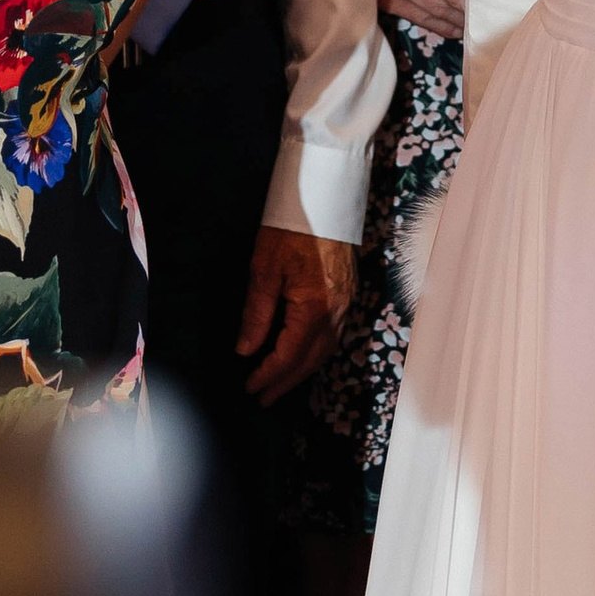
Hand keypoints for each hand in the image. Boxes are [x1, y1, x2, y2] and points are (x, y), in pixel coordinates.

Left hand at [241, 224, 357, 402]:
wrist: (325, 197)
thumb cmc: (291, 228)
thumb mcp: (264, 269)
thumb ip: (256, 313)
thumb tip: (246, 349)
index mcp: (315, 308)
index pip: (290, 355)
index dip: (268, 375)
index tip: (249, 387)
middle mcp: (337, 311)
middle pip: (311, 359)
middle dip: (286, 382)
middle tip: (263, 398)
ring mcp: (347, 303)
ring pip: (326, 349)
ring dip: (302, 370)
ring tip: (279, 383)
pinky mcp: (348, 293)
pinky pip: (333, 334)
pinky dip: (315, 351)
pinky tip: (301, 354)